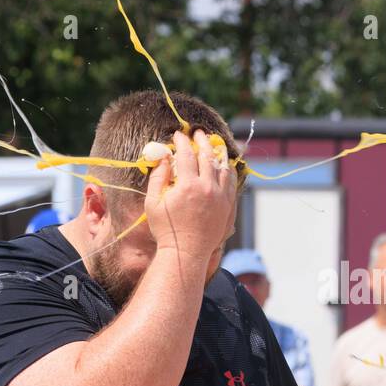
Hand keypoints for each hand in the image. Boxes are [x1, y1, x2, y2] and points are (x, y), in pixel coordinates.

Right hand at [144, 129, 235, 260]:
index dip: (182, 141)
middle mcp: (208, 188)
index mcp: (188, 185)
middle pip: (207, 156)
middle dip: (202, 141)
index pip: (187, 154)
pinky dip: (228, 170)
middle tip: (198, 133)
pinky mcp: (228, 206)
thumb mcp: (153, 203)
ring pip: (223, 167)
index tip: (178, 134)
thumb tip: (164, 156)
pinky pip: (232, 182)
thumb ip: (158, 177)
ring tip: (214, 144)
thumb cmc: (165, 229)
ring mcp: (221, 197)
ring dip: (218, 153)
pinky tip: (225, 165)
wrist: (186, 252)